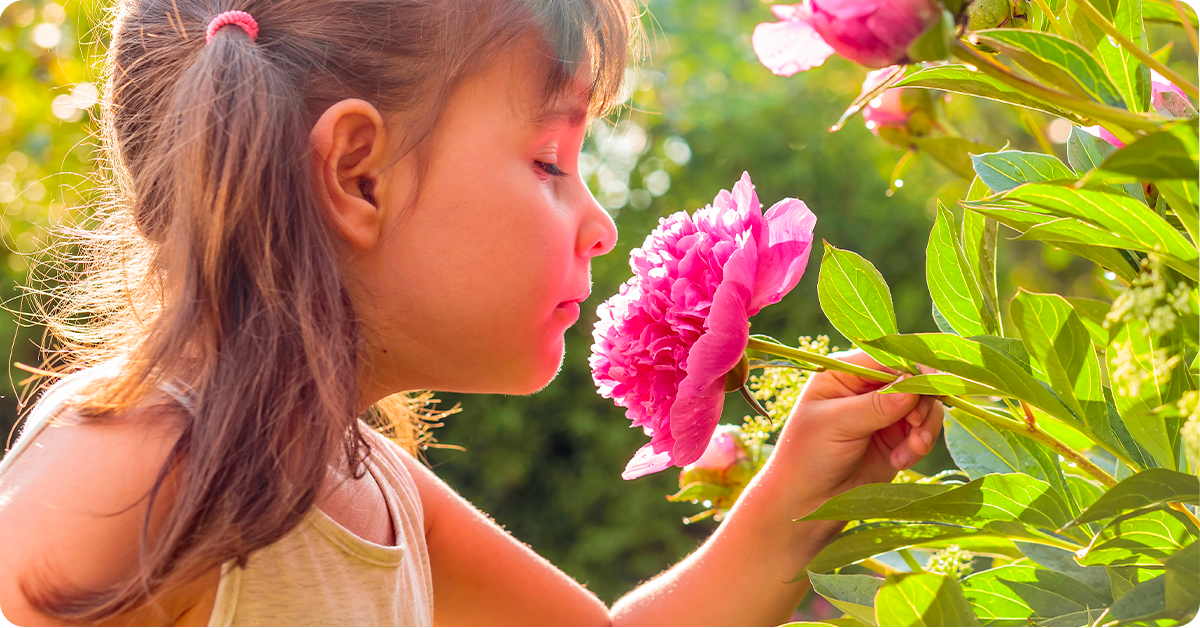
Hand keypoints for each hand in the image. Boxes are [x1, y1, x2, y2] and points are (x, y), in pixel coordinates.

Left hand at [771, 350, 944, 507]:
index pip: (888, 358)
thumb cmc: (806, 455)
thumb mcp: (836, 425)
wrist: (806, 502)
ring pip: (925, 406)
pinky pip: (923, 432)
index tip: (934, 385)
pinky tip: (900, 462)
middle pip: (915, 379)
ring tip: (912, 450)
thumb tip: (912, 384)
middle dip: (922, 403)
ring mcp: (884, 413)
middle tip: (915, 426)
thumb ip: (875, 405)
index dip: (916, 368)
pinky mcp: (896, 438)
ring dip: (924, 427)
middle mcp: (868, 387)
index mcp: (845, 372)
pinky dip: (919, 445)